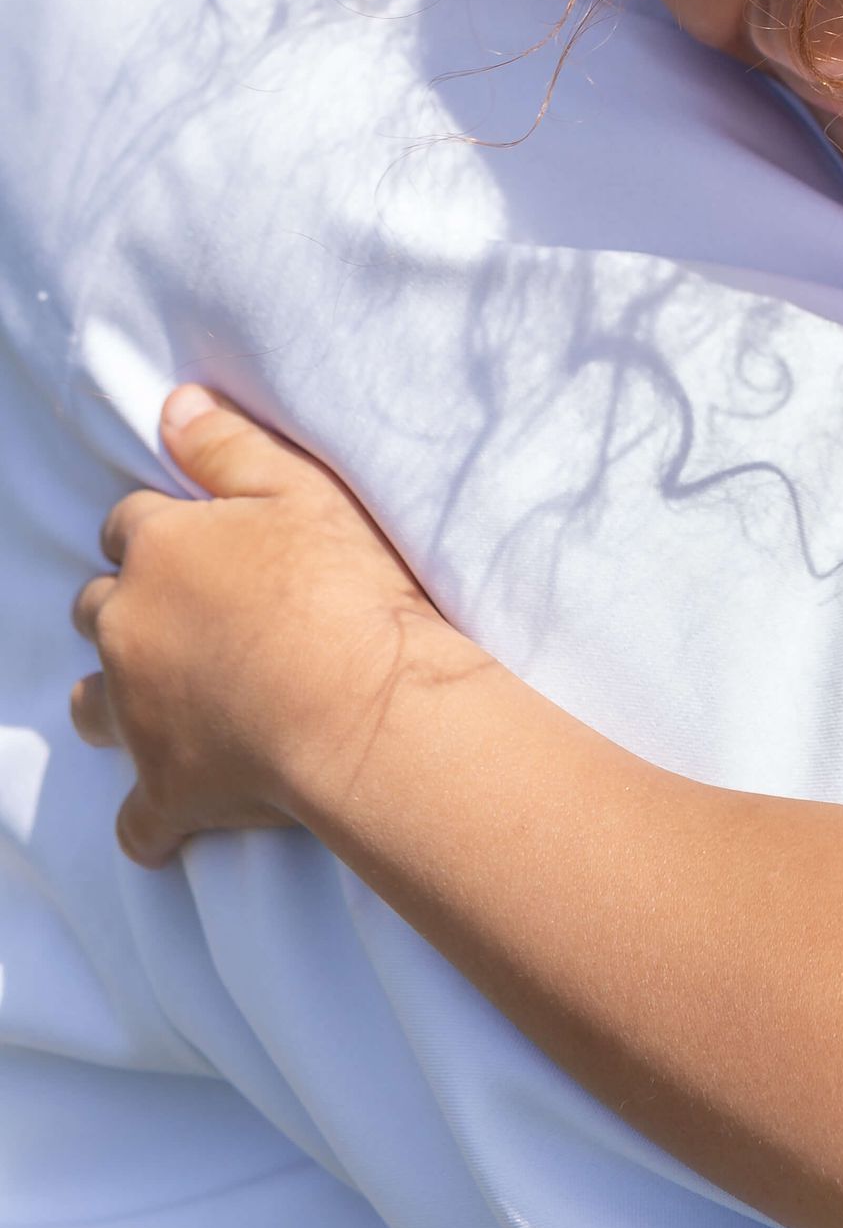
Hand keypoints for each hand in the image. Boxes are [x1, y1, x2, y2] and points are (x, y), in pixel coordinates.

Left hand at [70, 387, 483, 866]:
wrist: (362, 707)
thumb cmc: (343, 589)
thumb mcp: (300, 489)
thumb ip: (228, 445)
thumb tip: (174, 405)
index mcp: (160, 552)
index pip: (130, 527)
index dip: (162, 535)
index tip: (200, 547)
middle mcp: (130, 629)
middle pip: (97, 610)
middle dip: (127, 611)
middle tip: (187, 618)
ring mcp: (140, 717)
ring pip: (93, 706)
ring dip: (116, 701)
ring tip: (159, 703)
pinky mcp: (167, 791)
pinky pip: (139, 822)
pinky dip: (152, 821)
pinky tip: (172, 822)